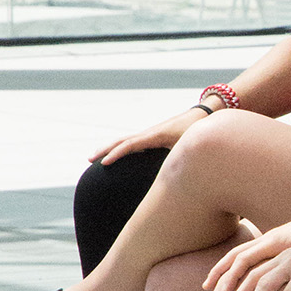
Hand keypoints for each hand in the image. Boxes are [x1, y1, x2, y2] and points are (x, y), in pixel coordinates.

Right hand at [90, 104, 210, 165]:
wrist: (201, 116)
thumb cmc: (195, 132)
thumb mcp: (187, 145)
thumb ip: (178, 158)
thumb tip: (173, 174)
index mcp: (155, 136)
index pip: (130, 145)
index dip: (117, 154)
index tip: (104, 163)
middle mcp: (148, 133)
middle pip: (121, 140)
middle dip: (105, 149)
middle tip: (89, 159)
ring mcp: (149, 134)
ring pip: (124, 140)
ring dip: (109, 148)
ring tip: (95, 157)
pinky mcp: (152, 136)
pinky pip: (131, 142)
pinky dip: (120, 147)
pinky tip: (115, 155)